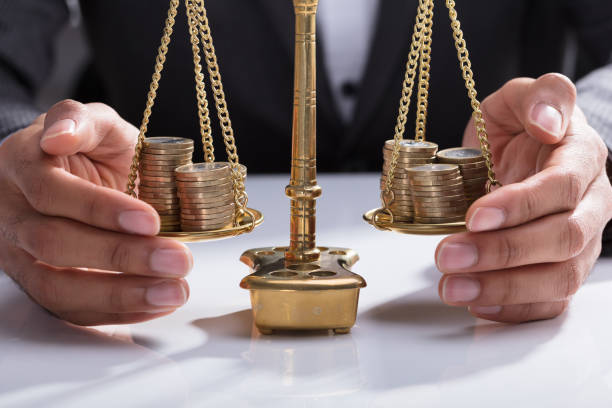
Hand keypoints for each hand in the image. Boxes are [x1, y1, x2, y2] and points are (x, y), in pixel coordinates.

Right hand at [0, 100, 192, 324]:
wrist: (71, 173)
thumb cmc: (89, 148)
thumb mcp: (94, 122)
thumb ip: (84, 120)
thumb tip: (61, 135)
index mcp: (22, 165)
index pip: (51, 192)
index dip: (100, 210)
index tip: (151, 221)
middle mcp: (9, 213)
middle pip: (54, 244)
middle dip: (120, 256)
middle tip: (178, 260)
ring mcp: (18, 255)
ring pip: (56, 289)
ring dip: (120, 295)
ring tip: (175, 291)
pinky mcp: (37, 284)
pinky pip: (69, 310)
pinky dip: (116, 312)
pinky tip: (158, 303)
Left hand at [436, 74, 611, 322]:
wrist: (524, 154)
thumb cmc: (520, 128)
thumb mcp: (520, 97)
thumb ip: (540, 96)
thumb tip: (548, 123)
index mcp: (583, 160)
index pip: (562, 187)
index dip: (520, 205)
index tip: (474, 215)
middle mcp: (591, 206)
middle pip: (562, 239)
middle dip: (503, 252)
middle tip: (448, 256)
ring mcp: (581, 244)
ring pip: (559, 277)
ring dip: (503, 288)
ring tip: (452, 287)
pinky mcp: (562, 269)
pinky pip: (551, 301)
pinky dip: (515, 309)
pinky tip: (477, 304)